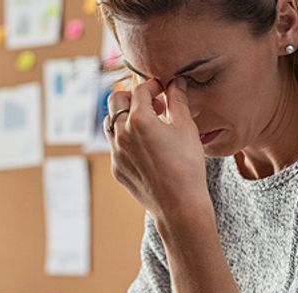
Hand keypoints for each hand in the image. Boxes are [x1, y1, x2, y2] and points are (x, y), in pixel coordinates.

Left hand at [106, 78, 208, 219]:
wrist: (179, 206)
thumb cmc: (187, 166)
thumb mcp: (186, 128)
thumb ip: (178, 100)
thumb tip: (176, 82)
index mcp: (139, 119)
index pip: (140, 90)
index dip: (153, 86)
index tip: (163, 90)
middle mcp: (121, 133)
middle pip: (115, 100)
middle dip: (132, 96)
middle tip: (153, 105)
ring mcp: (116, 152)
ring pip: (111, 123)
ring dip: (125, 117)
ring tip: (148, 125)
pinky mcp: (116, 168)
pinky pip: (115, 146)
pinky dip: (127, 139)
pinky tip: (147, 148)